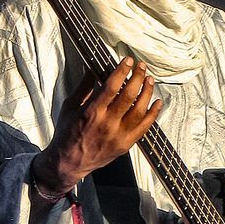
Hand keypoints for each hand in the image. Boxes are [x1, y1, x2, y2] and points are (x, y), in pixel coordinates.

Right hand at [33, 57, 161, 193]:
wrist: (68, 163)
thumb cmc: (67, 133)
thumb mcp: (70, 106)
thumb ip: (84, 87)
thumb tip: (93, 67)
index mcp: (92, 112)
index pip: (112, 86)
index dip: (122, 71)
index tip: (128, 61)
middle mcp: (107, 124)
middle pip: (128, 96)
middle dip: (137, 77)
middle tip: (141, 66)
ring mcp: (118, 136)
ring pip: (139, 110)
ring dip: (147, 92)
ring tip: (149, 80)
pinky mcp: (125, 145)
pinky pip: (144, 128)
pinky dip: (153, 114)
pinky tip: (157, 102)